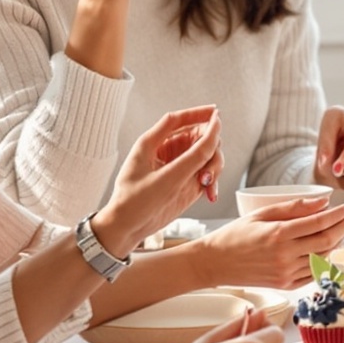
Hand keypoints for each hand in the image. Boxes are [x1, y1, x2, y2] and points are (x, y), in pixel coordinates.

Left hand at [95, 107, 223, 254]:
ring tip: (208, 186)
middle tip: (209, 171)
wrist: (127, 230)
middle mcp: (166, 152)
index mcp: (152, 143)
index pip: (177, 120)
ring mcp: (177, 168)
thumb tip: (215, 131)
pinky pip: (206, 174)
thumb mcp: (168, 178)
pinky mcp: (185, 183)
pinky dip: (212, 183)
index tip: (216, 112)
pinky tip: (210, 195)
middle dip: (210, 150)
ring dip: (214, 168)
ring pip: (206, 155)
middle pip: (198, 137)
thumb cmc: (136, 202)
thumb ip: (195, 155)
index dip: (198, 113)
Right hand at [205, 193, 343, 291]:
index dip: (337, 215)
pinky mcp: (286, 285)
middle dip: (343, 228)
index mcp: (278, 234)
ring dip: (335, 243)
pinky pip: (313, 272)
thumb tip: (323, 202)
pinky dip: (323, 259)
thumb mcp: (261, 213)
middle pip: (327, 241)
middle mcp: (285, 256)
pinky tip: (324, 248)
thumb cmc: (236, 235)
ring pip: (323, 257)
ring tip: (338, 231)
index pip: (319, 223)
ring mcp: (286, 273)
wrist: (215, 263)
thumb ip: (294, 207)